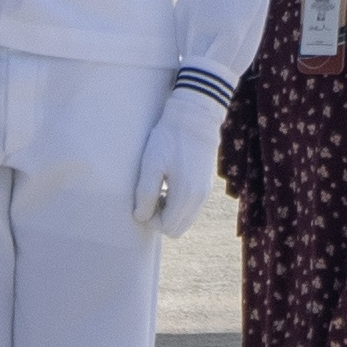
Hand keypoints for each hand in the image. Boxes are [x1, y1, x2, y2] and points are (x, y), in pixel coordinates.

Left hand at [128, 91, 228, 240]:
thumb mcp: (151, 165)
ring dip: (170, 213)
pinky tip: (169, 185)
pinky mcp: (206, 184)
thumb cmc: (169, 139)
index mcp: (186, 195)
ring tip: (158, 191)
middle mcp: (199, 198)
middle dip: (161, 220)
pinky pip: (191, 207)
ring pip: (185, 219)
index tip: (142, 202)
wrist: (195, 117)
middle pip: (178, 228)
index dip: (151, 220)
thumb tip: (140, 217)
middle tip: (149, 199)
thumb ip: (145, 194)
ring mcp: (205, 192)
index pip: (167, 227)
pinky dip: (178, 205)